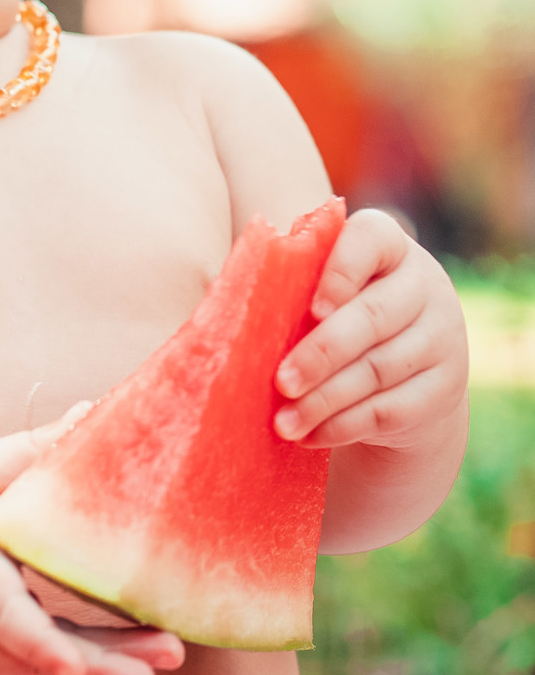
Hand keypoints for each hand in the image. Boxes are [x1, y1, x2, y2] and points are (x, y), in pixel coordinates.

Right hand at [0, 430, 183, 674]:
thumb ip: (34, 453)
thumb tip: (97, 413)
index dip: (34, 641)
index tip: (69, 666)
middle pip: (32, 651)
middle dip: (95, 665)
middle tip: (153, 674)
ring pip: (44, 660)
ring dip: (107, 662)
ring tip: (166, 652)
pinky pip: (41, 657)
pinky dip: (88, 654)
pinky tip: (142, 648)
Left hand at [273, 208, 467, 451]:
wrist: (409, 378)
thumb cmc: (342, 320)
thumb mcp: (328, 295)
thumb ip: (296, 289)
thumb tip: (231, 308)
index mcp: (390, 246)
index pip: (373, 239)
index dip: (342, 272)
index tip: (312, 310)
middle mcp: (425, 286)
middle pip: (373, 316)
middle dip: (321, 354)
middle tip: (280, 382)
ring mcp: (442, 338)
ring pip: (379, 370)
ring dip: (325, 399)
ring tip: (284, 422)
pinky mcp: (443, 389)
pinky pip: (390, 409)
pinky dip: (344, 424)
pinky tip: (310, 435)